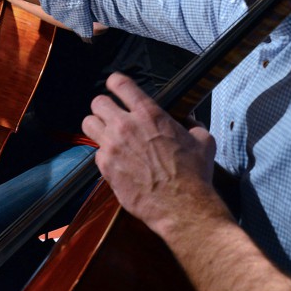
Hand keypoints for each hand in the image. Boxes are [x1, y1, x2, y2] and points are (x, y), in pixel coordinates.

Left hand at [82, 72, 216, 237]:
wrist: (181, 206)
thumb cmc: (193, 175)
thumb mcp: (202, 141)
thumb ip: (192, 125)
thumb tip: (188, 121)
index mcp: (149, 114)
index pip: (120, 84)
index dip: (116, 83)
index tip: (116, 87)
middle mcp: (126, 126)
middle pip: (98, 102)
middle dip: (104, 107)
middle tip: (112, 115)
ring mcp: (113, 146)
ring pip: (88, 123)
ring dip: (97, 126)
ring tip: (106, 134)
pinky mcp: (105, 167)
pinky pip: (96, 152)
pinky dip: (104, 155)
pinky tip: (116, 160)